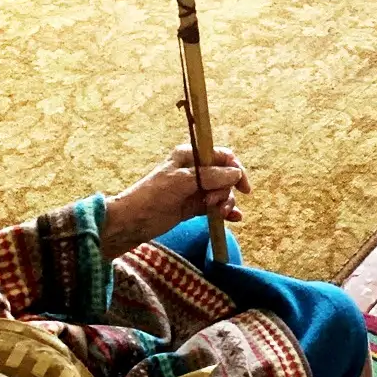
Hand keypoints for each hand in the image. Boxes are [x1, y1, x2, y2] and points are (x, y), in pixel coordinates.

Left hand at [101, 144, 250, 258]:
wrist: (133, 221)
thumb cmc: (154, 195)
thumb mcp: (183, 182)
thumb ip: (210, 177)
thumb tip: (236, 173)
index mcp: (189, 155)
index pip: (221, 156)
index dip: (235, 168)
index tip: (243, 187)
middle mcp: (195, 170)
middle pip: (224, 175)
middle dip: (227, 190)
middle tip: (217, 202)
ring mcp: (195, 189)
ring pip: (221, 192)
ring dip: (226, 202)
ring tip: (220, 214)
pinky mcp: (194, 206)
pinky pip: (216, 206)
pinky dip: (225, 211)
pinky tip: (233, 218)